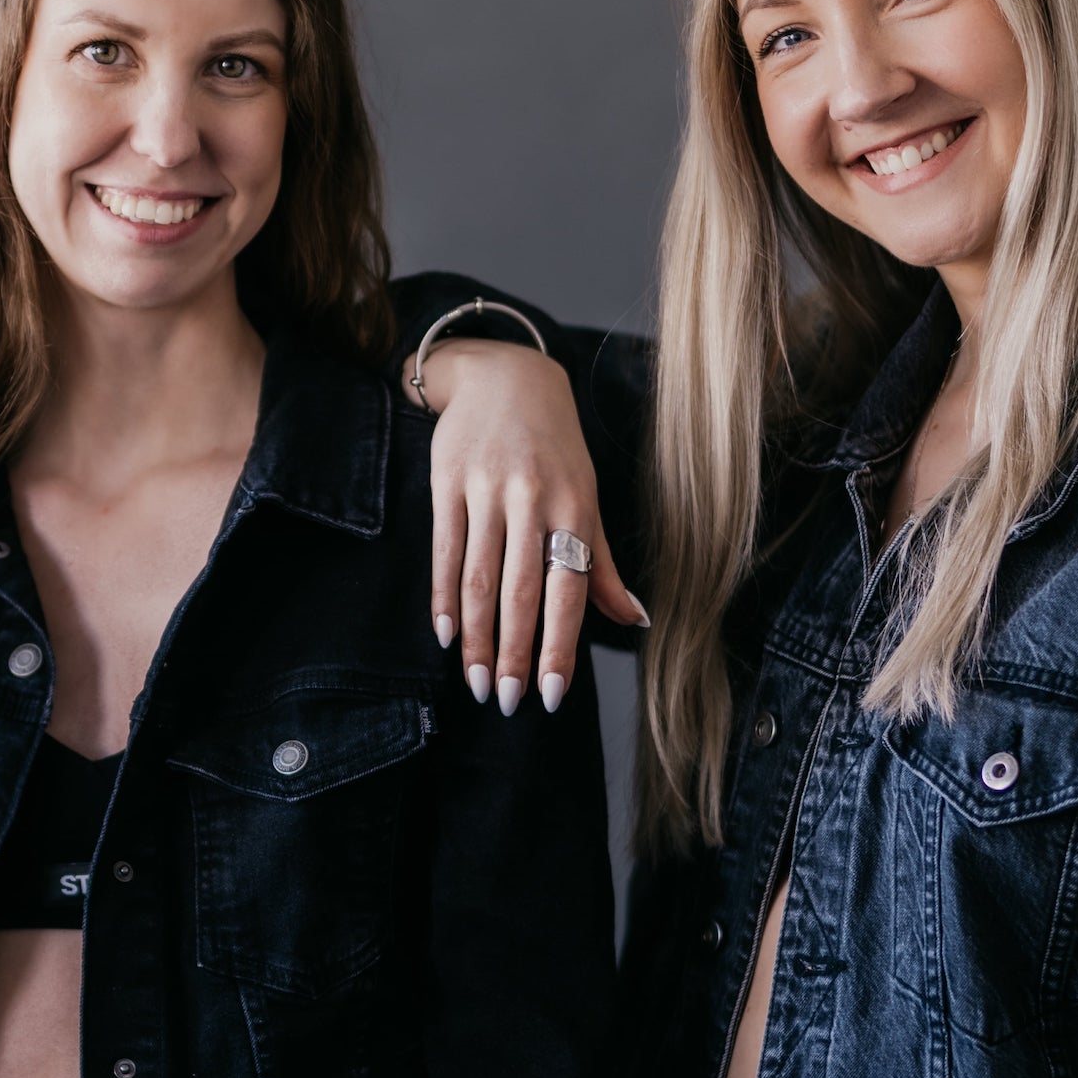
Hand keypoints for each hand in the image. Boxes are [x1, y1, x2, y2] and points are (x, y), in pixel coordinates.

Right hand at [414, 340, 646, 714]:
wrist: (505, 376)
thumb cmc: (554, 448)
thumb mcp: (586, 497)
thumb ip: (603, 563)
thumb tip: (635, 621)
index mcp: (574, 508)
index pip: (569, 589)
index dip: (559, 645)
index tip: (550, 695)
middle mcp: (533, 499)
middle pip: (521, 591)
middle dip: (514, 653)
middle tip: (505, 701)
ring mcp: (488, 489)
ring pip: (479, 577)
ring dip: (476, 637)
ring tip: (476, 681)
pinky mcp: (448, 480)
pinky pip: (444, 548)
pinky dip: (442, 596)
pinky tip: (444, 634)